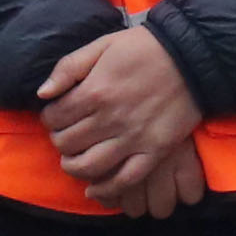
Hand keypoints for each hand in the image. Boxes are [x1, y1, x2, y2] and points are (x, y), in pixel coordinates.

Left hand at [38, 22, 208, 215]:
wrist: (191, 55)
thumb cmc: (144, 48)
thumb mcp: (102, 45)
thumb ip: (68, 67)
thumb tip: (43, 93)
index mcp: (94, 91)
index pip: (54, 117)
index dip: (49, 118)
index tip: (56, 115)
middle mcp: (110, 119)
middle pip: (67, 143)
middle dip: (59, 140)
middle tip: (65, 135)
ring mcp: (133, 138)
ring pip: (89, 166)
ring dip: (74, 167)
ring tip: (74, 160)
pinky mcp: (154, 151)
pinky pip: (125, 179)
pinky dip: (106, 189)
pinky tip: (94, 189)